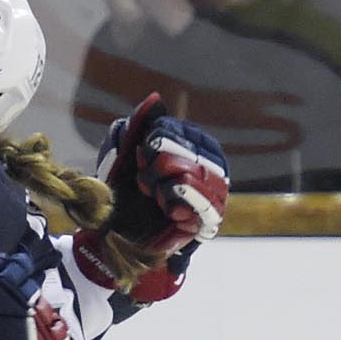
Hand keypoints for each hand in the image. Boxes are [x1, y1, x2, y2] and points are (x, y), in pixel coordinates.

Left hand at [96, 94, 229, 254]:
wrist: (132, 239)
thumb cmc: (130, 193)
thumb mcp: (124, 158)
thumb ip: (135, 127)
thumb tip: (153, 100)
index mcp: (194, 142)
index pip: (176, 132)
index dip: (153, 144)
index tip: (141, 157)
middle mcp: (212, 163)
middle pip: (186, 153)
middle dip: (157, 167)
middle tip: (147, 180)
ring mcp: (216, 191)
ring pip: (192, 177)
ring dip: (165, 188)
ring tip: (159, 197)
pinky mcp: (212, 218)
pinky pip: (200, 206)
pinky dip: (179, 206)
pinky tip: (170, 210)